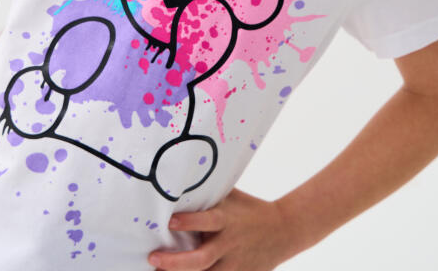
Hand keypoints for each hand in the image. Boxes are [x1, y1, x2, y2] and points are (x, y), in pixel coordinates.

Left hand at [147, 187, 293, 269]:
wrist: (284, 231)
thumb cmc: (251, 209)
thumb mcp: (232, 197)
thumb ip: (209, 192)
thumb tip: (181, 176)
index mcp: (227, 220)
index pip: (207, 221)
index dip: (189, 222)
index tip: (170, 221)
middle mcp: (228, 244)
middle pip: (201, 258)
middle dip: (176, 262)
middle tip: (153, 257)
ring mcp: (233, 264)